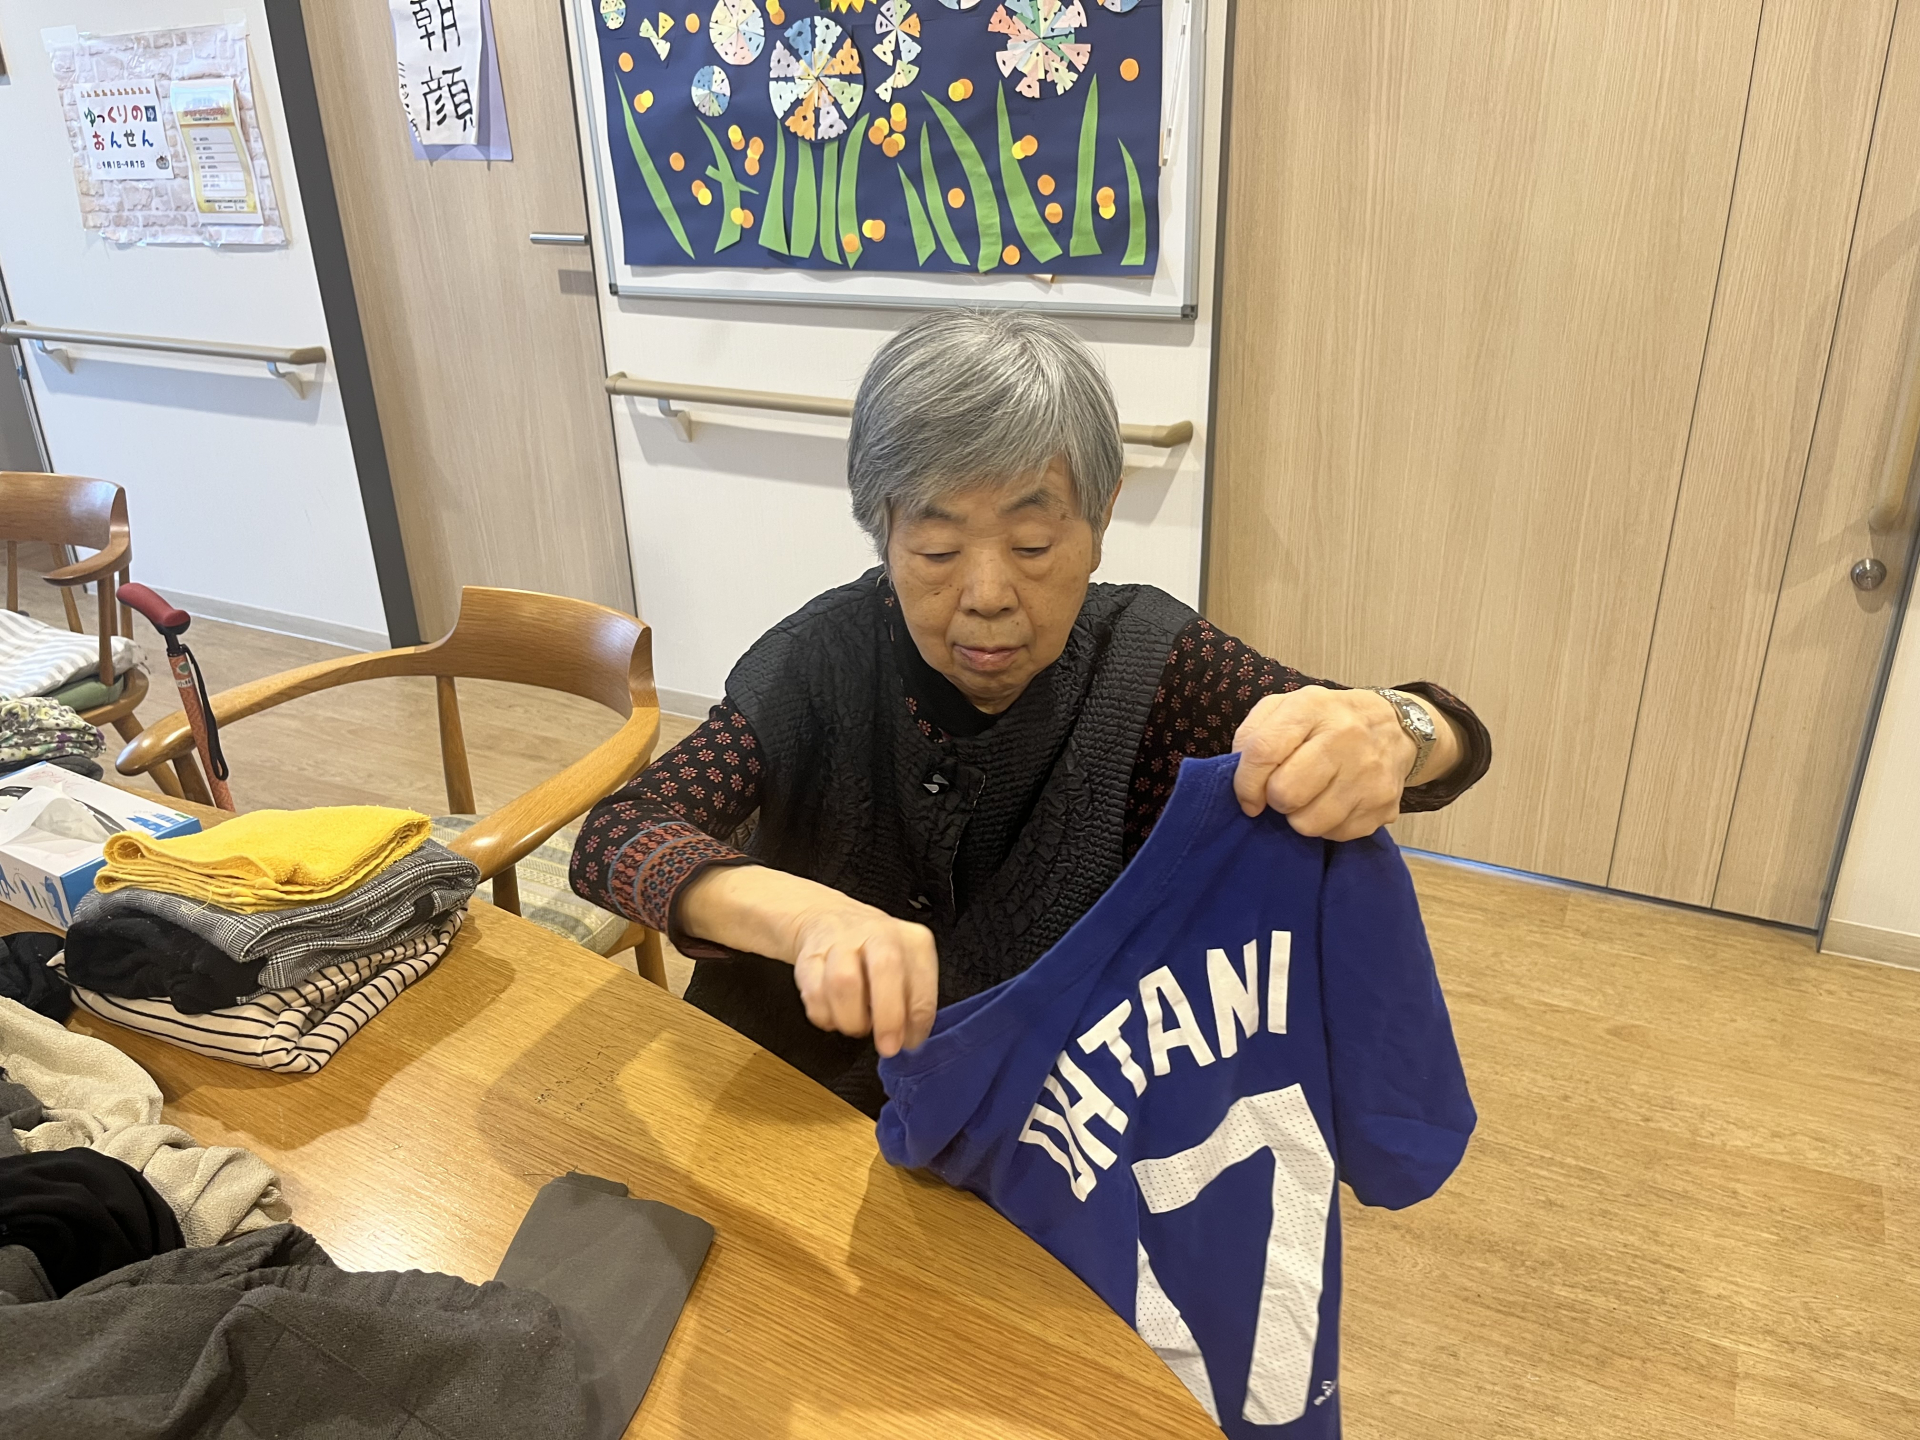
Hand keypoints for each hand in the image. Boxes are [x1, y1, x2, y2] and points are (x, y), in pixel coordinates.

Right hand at [787, 894, 938, 1057]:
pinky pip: (813, 993)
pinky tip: (833, 1017)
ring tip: (857, 1027)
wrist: (829, 919)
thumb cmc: (875, 956)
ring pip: (843, 981)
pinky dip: (824, 1016)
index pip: (922, 982)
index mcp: (912, 940)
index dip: (917, 1020)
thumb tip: (909, 1040)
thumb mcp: (906, 970)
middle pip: (886, 967)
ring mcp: (841, 942)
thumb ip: (912, 1004)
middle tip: (887, 1048)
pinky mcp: (810, 956)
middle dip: (888, 1017)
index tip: (910, 1042)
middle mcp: (878, 934)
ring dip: (851, 1018)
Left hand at [1231, 687, 1415, 840]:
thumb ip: (1254, 735)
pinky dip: (1326, 824)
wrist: (1394, 728)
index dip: (1245, 782)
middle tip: (1284, 790)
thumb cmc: (1326, 720)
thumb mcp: (1286, 707)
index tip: (1247, 796)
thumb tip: (1241, 778)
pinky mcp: (1383, 807)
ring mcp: (1369, 775)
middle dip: (1275, 799)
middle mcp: (1346, 738)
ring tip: (1310, 796)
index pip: (1263, 751)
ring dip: (1299, 815)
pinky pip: (1334, 834)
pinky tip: (1334, 802)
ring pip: (1308, 823)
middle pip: (1285, 793)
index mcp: (1313, 708)